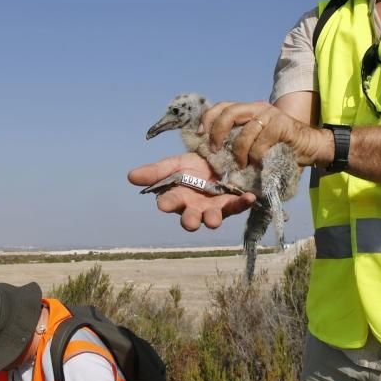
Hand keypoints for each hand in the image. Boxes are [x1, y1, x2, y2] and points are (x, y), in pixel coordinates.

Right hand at [128, 153, 256, 230]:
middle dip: (190, 220)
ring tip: (214, 220)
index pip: (170, 202)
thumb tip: (130, 176)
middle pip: (191, 217)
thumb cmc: (193, 166)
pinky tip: (250, 197)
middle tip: (191, 222)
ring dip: (213, 219)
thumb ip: (155, 172)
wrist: (219, 158)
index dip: (167, 203)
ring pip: (213, 217)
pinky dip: (244, 202)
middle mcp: (195, 207)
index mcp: (179, 198)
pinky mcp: (233, 203)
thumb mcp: (174, 164)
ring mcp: (214, 207)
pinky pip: (238, 205)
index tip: (163, 204)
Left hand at [202, 101, 331, 168]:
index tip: (200, 135)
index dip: (208, 119)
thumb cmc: (281, 147)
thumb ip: (239, 140)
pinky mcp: (282, 125)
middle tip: (215, 151)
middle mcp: (259, 108)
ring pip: (246, 131)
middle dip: (217, 132)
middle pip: (229, 112)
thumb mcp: (256, 141)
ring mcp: (271, 115)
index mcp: (250, 110)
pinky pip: (261, 142)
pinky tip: (258, 163)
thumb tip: (213, 152)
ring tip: (240, 165)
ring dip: (239, 152)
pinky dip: (256, 155)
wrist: (311, 147)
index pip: (223, 106)